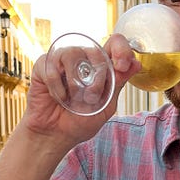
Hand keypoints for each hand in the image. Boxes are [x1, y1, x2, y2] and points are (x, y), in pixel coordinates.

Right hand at [22, 34, 141, 148]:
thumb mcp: (106, 106)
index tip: (122, 65)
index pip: (115, 43)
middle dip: (98, 77)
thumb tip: (136, 64)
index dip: (121, 49)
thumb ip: (118, 84)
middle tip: (93, 97)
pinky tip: (58, 98)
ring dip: (76, 82)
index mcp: (100, 67)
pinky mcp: (43, 66)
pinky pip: (52, 67)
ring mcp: (62, 61)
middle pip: (95, 50)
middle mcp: (82, 59)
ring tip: (74, 100)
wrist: (56, 135)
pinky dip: (57, 87)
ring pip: (72, 54)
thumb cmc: (80, 121)